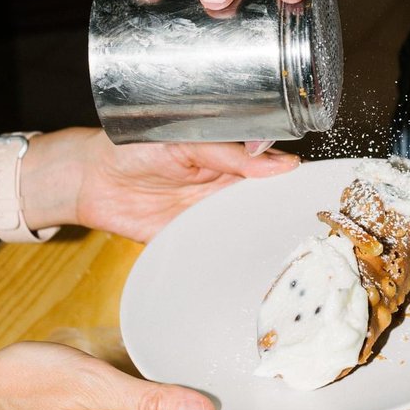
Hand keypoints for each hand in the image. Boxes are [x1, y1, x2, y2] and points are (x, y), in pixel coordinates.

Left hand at [60, 132, 298, 242]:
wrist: (91, 179)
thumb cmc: (134, 148)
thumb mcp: (186, 144)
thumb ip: (230, 155)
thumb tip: (282, 162)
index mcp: (231, 159)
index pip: (274, 171)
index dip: (295, 181)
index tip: (318, 190)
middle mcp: (225, 189)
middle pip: (266, 205)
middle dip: (285, 215)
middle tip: (308, 222)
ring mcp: (210, 217)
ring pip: (247, 231)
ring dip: (262, 239)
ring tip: (287, 246)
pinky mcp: (191, 241)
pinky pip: (218, 252)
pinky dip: (232, 260)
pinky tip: (249, 266)